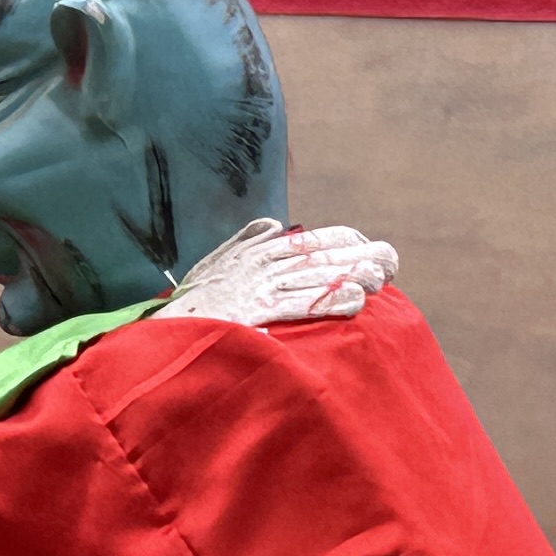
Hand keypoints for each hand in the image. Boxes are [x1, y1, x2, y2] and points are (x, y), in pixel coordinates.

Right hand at [162, 218, 400, 328]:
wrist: (163, 330)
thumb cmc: (191, 301)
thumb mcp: (216, 261)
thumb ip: (245, 240)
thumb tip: (272, 224)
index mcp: (257, 250)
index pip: (311, 239)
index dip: (345, 243)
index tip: (368, 249)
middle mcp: (261, 263)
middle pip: (321, 255)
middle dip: (361, 257)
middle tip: (392, 262)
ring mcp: (258, 287)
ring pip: (316, 277)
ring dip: (353, 277)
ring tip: (384, 280)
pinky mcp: (254, 312)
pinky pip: (299, 304)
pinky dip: (329, 302)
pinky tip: (356, 303)